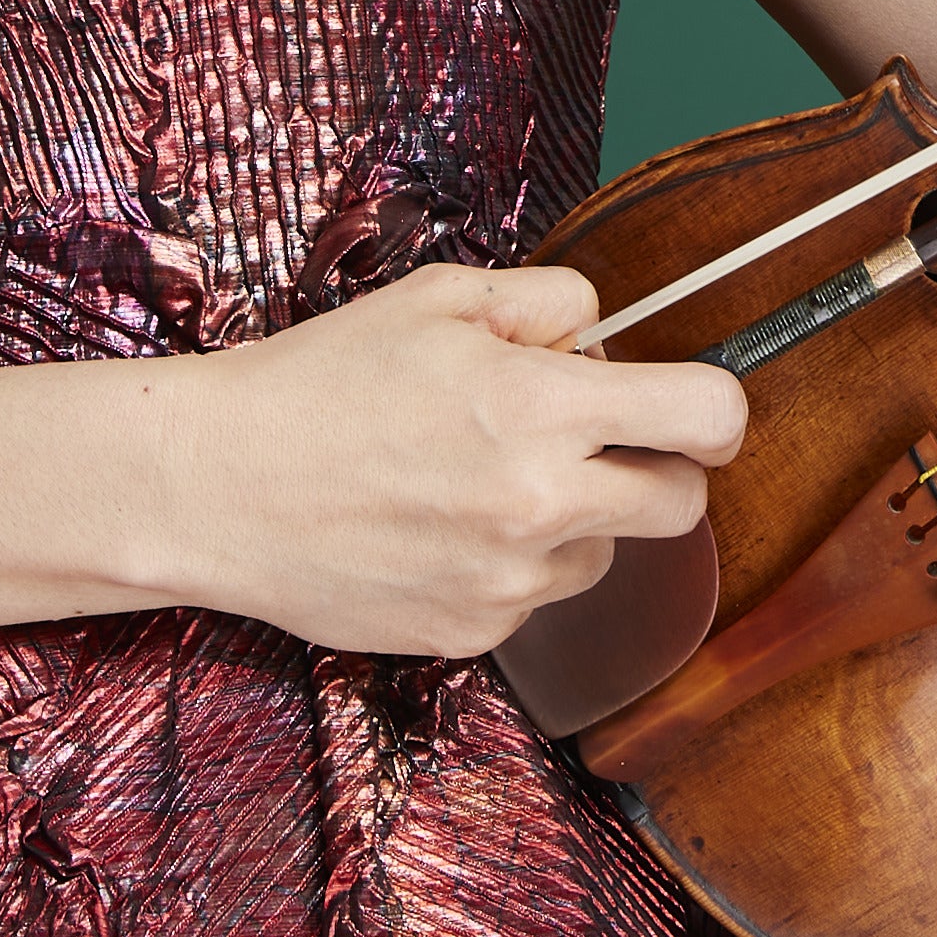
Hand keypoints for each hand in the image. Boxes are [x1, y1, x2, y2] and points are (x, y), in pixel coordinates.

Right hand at [145, 261, 748, 657]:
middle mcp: (538, 504)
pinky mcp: (473, 636)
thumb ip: (548, 302)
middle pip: (682, 504)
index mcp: (539, 408)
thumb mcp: (438, 299)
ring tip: (477, 481)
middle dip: (657, 469)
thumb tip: (607, 334)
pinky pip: (535, 597)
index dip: (719, 411)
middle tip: (592, 441)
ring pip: (603, 552)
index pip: (704, 417)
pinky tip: (438, 528)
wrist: (216, 486)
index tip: (702, 412)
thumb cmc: (318, 384)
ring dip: (571, 517)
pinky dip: (510, 566)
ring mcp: (508, 583)